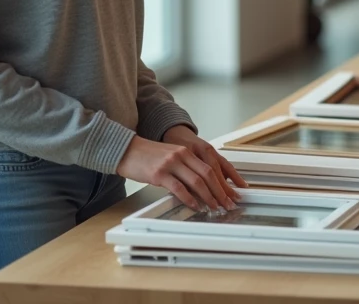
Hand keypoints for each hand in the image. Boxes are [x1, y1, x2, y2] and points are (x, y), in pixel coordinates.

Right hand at [116, 131, 244, 212]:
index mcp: (186, 151)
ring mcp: (170, 164)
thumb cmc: (148, 156)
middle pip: (208, 174)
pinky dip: (190, 199)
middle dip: (221, 191)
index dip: (223, 181)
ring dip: (209, 197)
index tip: (231, 193)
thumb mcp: (170, 157)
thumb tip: (201, 188)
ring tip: (215, 207)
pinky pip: (179, 188)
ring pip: (196, 181)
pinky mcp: (159, 174)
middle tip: (228, 203)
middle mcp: (181, 155)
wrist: (127, 150)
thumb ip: (185, 168)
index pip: (211, 167)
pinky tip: (196, 206)